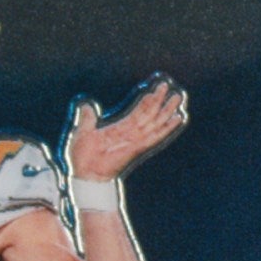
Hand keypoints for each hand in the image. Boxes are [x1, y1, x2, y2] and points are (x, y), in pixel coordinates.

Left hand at [66, 78, 187, 179]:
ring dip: (166, 109)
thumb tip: (85, 105)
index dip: (146, 101)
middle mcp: (131, 134)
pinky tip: (177, 119)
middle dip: (159, 100)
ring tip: (177, 97)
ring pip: (155, 121)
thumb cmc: (83, 157)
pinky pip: (155, 135)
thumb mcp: (84, 131)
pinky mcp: (138, 147)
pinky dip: (167, 127)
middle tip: (167, 86)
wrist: (85, 173)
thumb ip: (87, 118)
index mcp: (120, 129)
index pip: (137, 112)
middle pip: (149, 114)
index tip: (154, 90)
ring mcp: (136, 140)